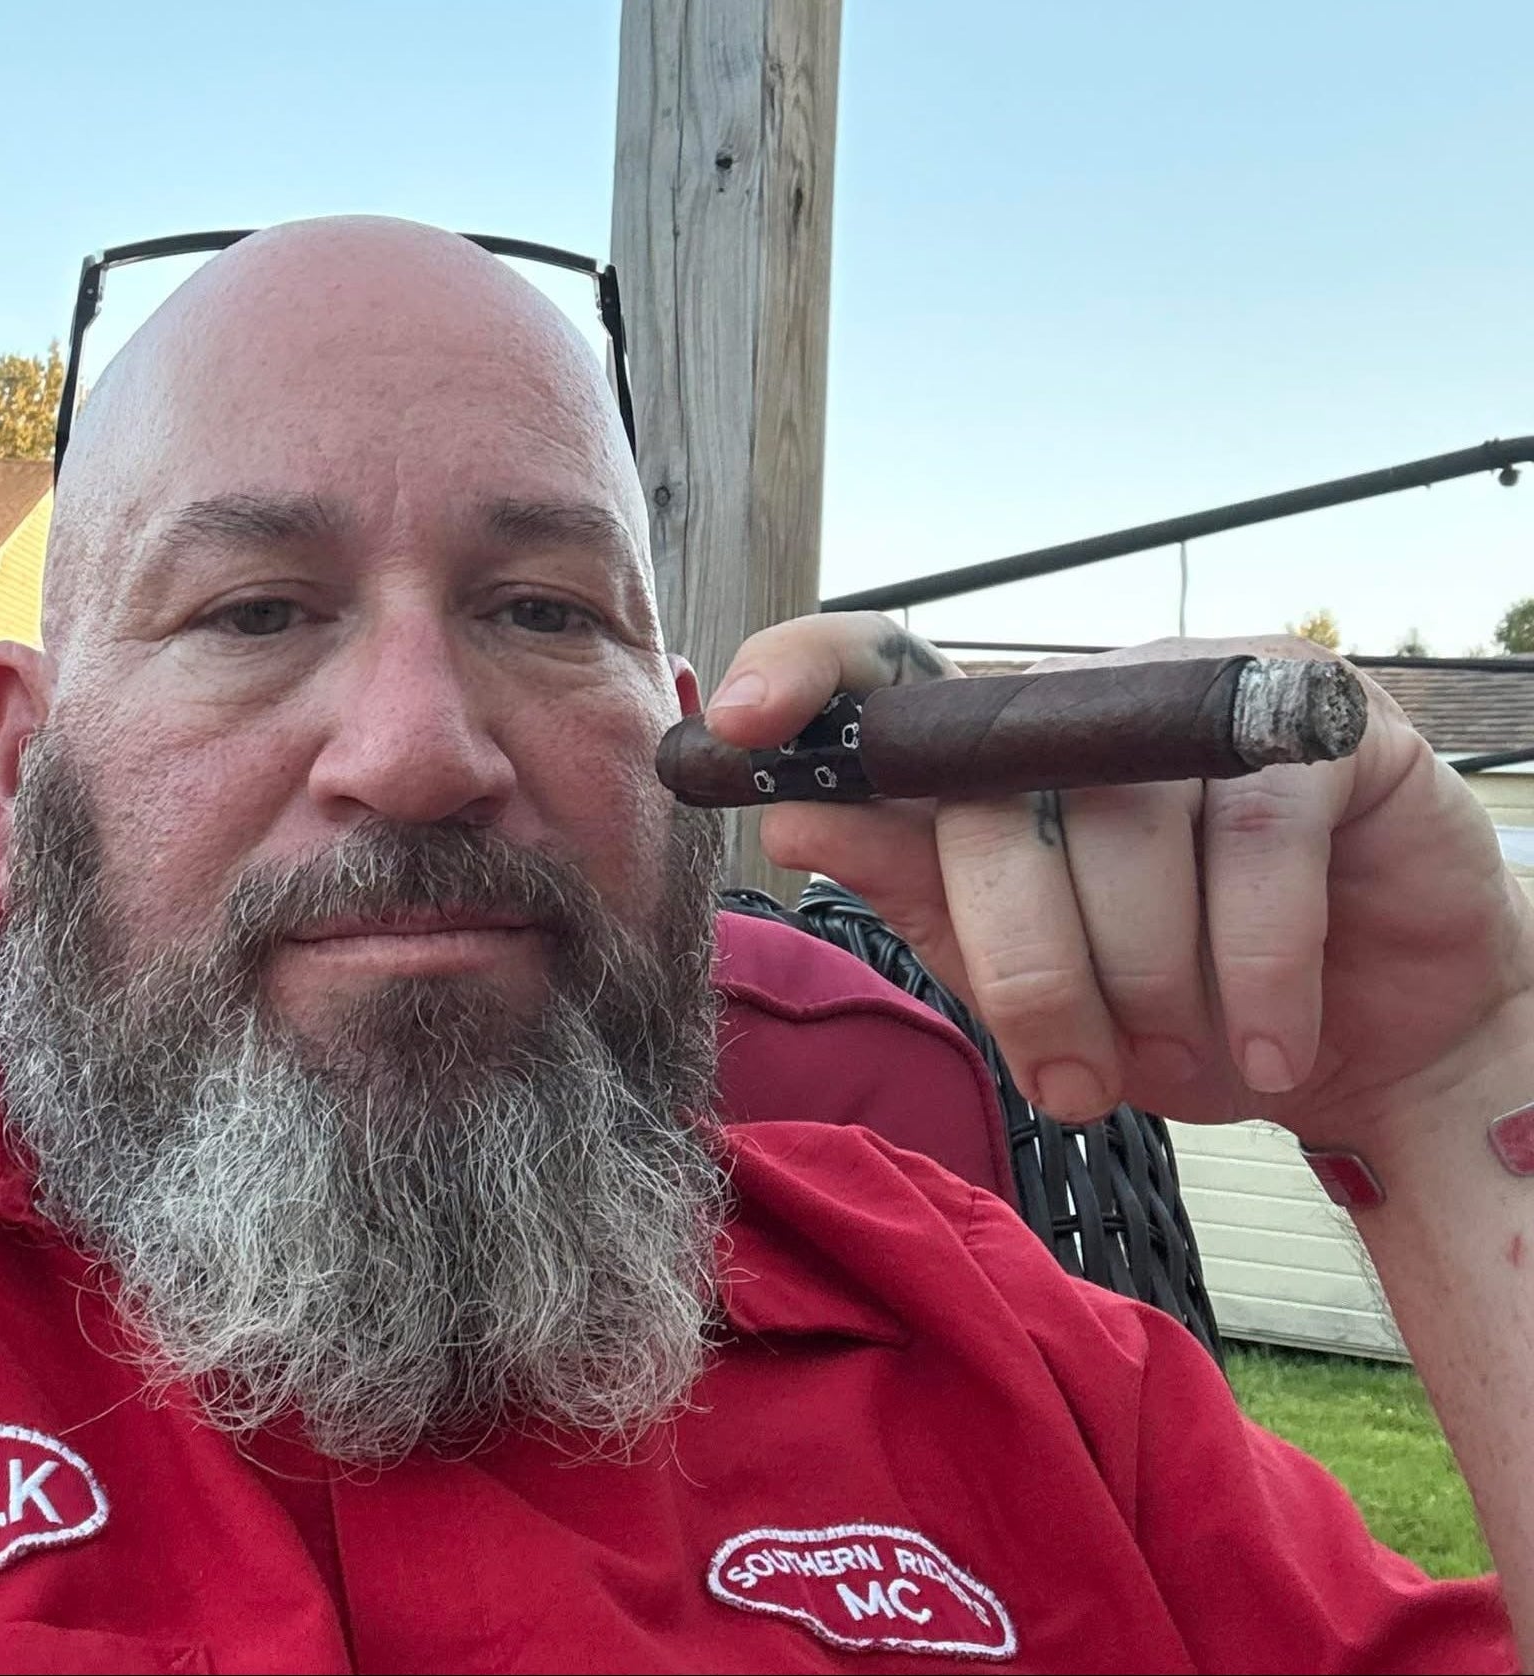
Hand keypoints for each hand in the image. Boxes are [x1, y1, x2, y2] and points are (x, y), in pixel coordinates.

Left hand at [705, 614, 1533, 1145]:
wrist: (1367, 1048)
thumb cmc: (1173, 1009)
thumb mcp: (1023, 975)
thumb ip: (916, 894)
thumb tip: (792, 816)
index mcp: (995, 754)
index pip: (879, 673)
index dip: (802, 677)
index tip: (734, 727)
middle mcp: (1084, 702)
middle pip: (992, 804)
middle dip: (1027, 973)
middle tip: (1073, 1087)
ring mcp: (1199, 694)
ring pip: (1124, 832)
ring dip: (1150, 986)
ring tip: (1190, 1058)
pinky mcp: (1315, 722)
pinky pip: (1254, 846)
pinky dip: (1253, 974)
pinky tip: (1271, 1044)